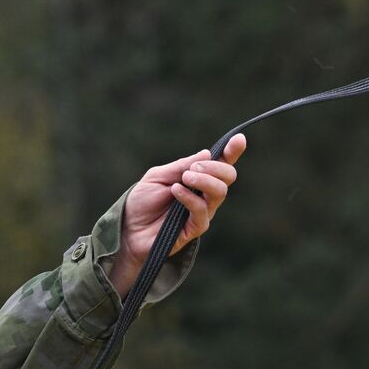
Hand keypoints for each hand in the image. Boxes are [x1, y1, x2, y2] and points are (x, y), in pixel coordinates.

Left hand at [106, 134, 246, 297]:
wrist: (128, 229)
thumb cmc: (142, 202)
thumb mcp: (159, 176)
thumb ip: (181, 166)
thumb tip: (207, 153)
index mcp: (198, 179)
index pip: (221, 164)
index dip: (232, 151)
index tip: (239, 139)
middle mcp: (205, 195)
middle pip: (228, 177)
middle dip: (215, 167)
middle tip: (194, 168)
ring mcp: (202, 212)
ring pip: (220, 192)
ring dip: (204, 180)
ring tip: (184, 178)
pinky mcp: (195, 228)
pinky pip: (202, 210)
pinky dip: (190, 197)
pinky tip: (176, 190)